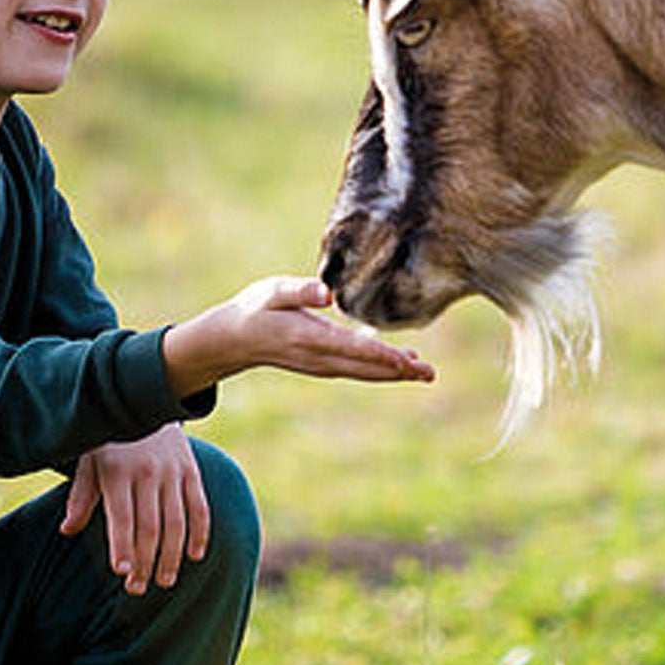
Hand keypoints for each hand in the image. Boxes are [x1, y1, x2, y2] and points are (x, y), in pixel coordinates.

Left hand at [60, 427, 209, 594]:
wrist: (144, 398)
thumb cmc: (109, 439)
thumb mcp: (88, 460)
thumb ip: (81, 496)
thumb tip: (67, 530)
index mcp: (117, 472)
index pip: (121, 516)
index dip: (122, 545)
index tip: (122, 572)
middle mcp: (147, 472)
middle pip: (149, 526)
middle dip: (145, 561)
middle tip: (138, 589)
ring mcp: (172, 472)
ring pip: (176, 521)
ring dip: (171, 556)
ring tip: (165, 581)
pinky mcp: (191, 471)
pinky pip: (199, 506)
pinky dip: (200, 533)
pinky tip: (195, 556)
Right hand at [161, 276, 435, 398]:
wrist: (235, 339)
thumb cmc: (256, 308)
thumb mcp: (272, 291)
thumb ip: (299, 290)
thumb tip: (327, 294)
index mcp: (309, 337)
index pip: (352, 348)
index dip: (380, 355)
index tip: (406, 361)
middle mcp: (319, 357)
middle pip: (365, 367)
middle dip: (398, 371)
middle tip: (429, 373)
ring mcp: (322, 366)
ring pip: (364, 372)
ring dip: (394, 374)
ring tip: (423, 372)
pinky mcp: (323, 366)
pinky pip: (357, 371)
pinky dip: (380, 370)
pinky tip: (400, 365)